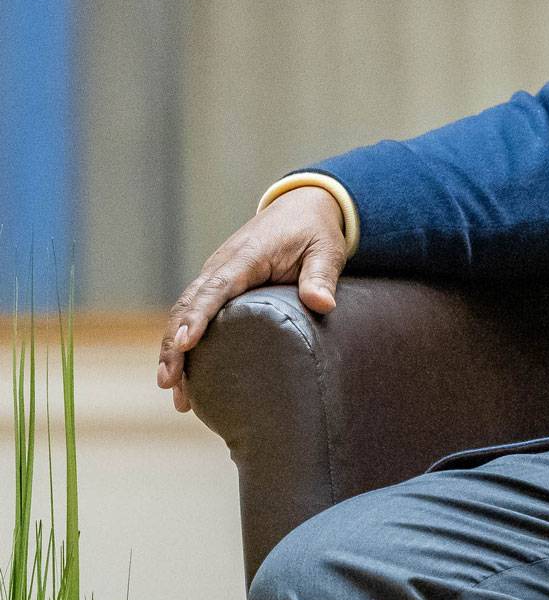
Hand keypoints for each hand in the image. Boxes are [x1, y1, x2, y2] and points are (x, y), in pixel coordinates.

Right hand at [157, 187, 347, 413]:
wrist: (301, 208)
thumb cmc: (314, 231)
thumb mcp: (326, 250)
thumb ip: (322, 276)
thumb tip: (322, 304)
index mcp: (245, 257)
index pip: (214, 288)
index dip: (198, 317)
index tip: (185, 343)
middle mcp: (220, 266)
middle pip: (188, 306)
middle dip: (174, 345)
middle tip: (171, 383)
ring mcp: (215, 276)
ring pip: (184, 313)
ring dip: (174, 350)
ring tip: (174, 390)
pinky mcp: (218, 286)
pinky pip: (194, 313)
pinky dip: (183, 341)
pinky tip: (184, 373)